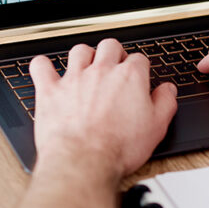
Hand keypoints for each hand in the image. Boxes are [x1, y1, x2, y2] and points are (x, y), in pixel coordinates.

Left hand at [29, 39, 177, 179]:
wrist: (84, 161)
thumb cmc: (119, 148)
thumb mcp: (156, 128)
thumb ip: (165, 103)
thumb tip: (168, 90)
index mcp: (129, 77)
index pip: (139, 59)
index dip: (140, 69)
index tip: (138, 78)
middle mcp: (101, 71)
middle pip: (110, 46)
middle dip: (114, 54)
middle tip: (114, 68)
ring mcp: (74, 78)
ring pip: (79, 50)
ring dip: (84, 56)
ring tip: (86, 67)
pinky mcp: (50, 90)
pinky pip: (41, 66)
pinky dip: (43, 66)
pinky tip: (47, 71)